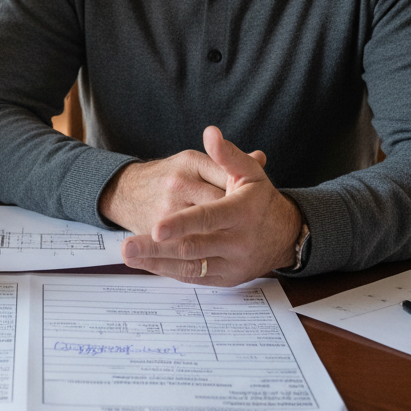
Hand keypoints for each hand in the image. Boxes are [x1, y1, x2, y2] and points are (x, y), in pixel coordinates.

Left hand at [116, 126, 302, 286]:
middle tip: (127, 247)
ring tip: (128, 255)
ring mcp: (230, 263)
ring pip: (190, 266)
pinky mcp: (224, 278)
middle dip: (158, 248)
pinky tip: (147, 263)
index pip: (208, 218)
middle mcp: (237, 242)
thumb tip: (210, 133)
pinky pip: (194, 277)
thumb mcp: (250, 174)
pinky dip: (169, 271)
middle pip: (193, 247)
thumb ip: (227, 155)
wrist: (284, 236)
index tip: (156, 228)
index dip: (182, 224)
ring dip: (157, 262)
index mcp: (242, 213)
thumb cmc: (260, 200)